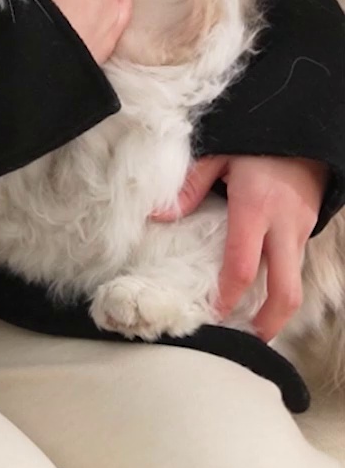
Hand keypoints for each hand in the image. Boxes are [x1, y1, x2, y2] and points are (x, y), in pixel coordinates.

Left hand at [153, 155, 326, 339]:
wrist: (306, 128)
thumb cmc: (257, 140)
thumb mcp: (219, 155)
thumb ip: (190, 187)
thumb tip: (158, 216)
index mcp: (255, 209)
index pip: (242, 267)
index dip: (228, 296)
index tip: (213, 314)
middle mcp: (283, 227)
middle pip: (286, 291)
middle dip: (270, 321)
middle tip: (250, 339)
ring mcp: (301, 230)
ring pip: (293, 280)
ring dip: (276, 305)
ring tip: (253, 322)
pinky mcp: (308, 229)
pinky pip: (294, 264)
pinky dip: (280, 282)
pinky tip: (261, 289)